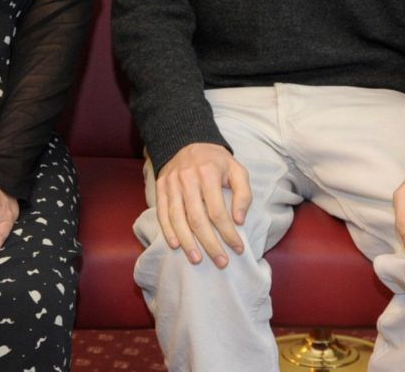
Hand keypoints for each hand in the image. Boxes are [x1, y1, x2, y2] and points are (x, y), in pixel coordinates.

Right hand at [153, 143, 250, 268]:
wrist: (187, 141)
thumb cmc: (216, 161)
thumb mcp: (237, 170)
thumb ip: (243, 194)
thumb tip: (239, 220)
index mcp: (208, 173)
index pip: (218, 211)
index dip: (228, 233)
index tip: (238, 248)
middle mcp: (187, 179)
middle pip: (197, 219)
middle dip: (210, 244)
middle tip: (221, 263)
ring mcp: (171, 184)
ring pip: (178, 219)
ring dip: (187, 242)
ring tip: (197, 259)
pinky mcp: (160, 188)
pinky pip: (162, 214)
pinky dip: (168, 231)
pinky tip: (176, 245)